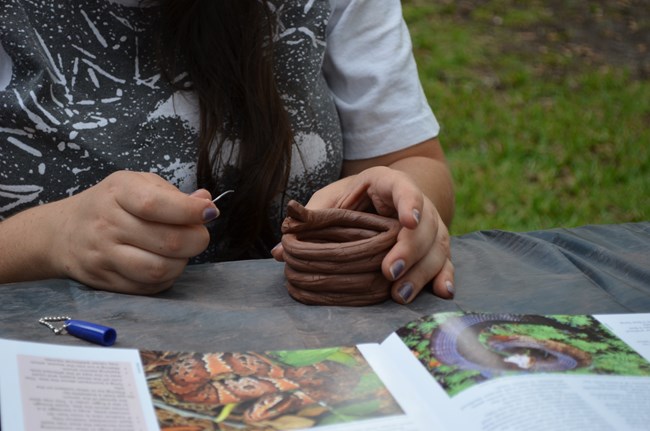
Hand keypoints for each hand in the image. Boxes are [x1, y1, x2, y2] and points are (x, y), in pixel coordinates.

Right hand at [46, 171, 217, 293]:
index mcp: (118, 192)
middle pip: (167, 241)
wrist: (64, 232)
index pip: (156, 204)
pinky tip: (164, 263)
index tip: (210, 212)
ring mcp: (104, 255)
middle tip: (199, 235)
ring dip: (182, 262)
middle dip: (196, 240)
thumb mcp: (139, 185)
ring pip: (159, 269)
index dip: (190, 211)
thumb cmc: (112, 204)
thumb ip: (174, 195)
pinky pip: (149, 286)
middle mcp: (107, 224)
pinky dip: (166, 277)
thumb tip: (206, 203)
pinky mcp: (105, 281)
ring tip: (181, 251)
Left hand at [273, 166, 454, 303]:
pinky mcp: (435, 249)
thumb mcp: (330, 202)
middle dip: (408, 250)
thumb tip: (279, 250)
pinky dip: (445, 277)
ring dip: (421, 271)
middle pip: (425, 225)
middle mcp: (415, 205)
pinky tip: (442, 292)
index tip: (407, 221)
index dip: (409, 203)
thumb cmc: (351, 201)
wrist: (382, 201)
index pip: (404, 188)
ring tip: (399, 293)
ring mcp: (429, 228)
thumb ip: (310, 221)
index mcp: (388, 184)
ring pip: (437, 246)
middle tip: (388, 271)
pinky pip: (446, 262)